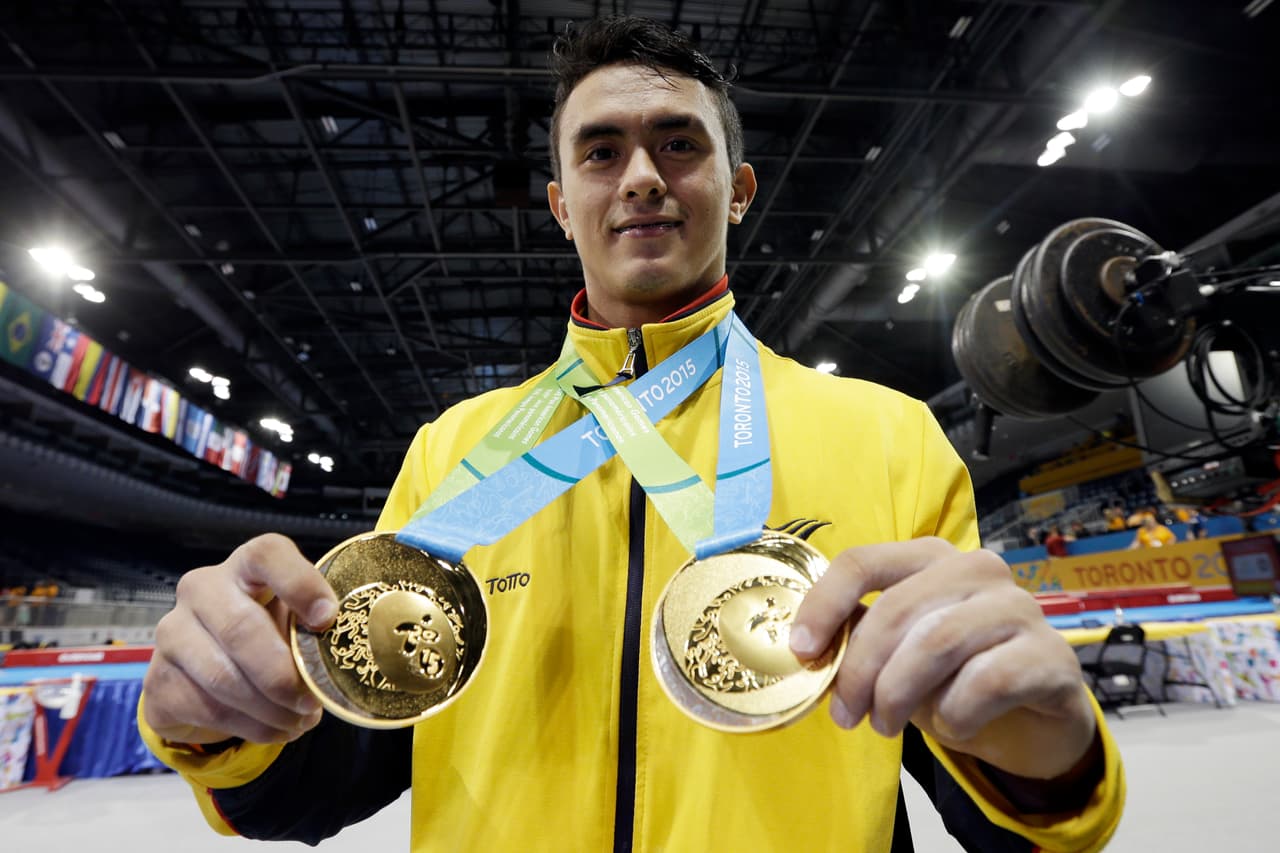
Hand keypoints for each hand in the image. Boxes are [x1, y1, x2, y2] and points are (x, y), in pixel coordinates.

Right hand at [142, 534, 338, 744]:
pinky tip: (277, 729)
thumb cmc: (266, 634)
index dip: (300, 584)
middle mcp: (201, 589)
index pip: (267, 555)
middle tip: (312, 702)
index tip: (327, 619)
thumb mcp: (293, 622)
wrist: (207, 674)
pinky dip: (253, 727)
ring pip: (224, 677)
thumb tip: (343, 651)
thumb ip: (314, 626)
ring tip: (301, 720)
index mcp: (244, 566)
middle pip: (241, 627)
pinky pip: (209, 709)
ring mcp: (172, 633)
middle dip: (283, 674)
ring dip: (271, 709)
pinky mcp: (158, 680)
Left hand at [789, 537, 1095, 779]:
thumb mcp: (897, 653)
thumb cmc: (952, 675)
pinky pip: (986, 682)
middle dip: (860, 670)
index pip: (863, 562)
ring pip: (938, 644)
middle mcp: (977, 568)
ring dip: (899, 695)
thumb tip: (805, 649)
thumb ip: (860, 638)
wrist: (1032, 715)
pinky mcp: (1051, 654)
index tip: (801, 652)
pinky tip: (952, 726)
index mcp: (930, 556)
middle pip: (897, 610)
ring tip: (885, 726)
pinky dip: (956, 714)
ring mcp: (1019, 606)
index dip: (823, 605)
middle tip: (846, 716)